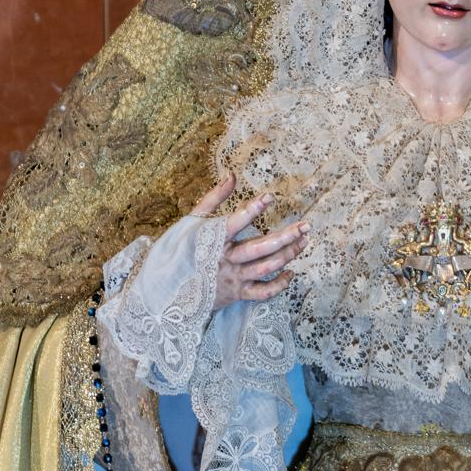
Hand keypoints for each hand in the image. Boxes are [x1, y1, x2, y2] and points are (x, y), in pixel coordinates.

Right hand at [191, 173, 308, 311]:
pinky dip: (279, 285)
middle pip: (260, 248)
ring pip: (265, 268)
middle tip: (306, 225)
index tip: (270, 196)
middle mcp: (226, 260)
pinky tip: (291, 273)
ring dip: (287, 255)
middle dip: (285, 237)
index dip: (253, 209)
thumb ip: (214, 198)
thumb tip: (232, 175)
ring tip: (304, 241)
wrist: (165, 291)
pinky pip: (262, 293)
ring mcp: (233, 279)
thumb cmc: (178, 251)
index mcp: (213, 240)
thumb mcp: (191, 221)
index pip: (235, 222)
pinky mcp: (237, 294)